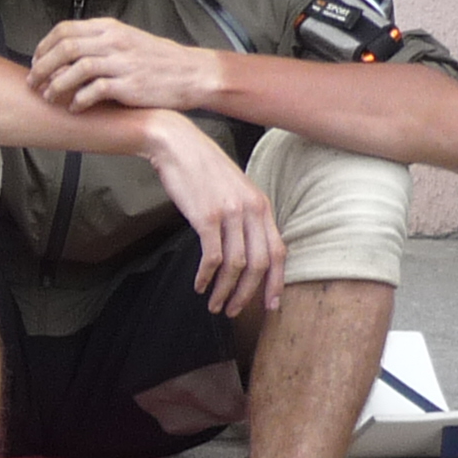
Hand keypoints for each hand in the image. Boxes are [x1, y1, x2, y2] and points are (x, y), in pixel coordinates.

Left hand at [31, 17, 226, 115]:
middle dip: (42, 66)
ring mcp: (122, 63)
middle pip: (65, 47)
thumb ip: (99, 41)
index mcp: (110, 28)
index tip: (36, 61)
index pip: (64, 29)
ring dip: (56, 84)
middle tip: (33, 82)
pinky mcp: (129, 85)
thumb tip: (67, 50)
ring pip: (76, 68)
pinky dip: (79, 100)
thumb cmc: (158, 60)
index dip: (43, 46)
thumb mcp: (127, 39)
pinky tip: (74, 107)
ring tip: (48, 96)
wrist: (191, 73)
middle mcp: (114, 42)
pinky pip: (95, 90)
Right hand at [143, 115, 282, 315]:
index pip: (279, 252)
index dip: (276, 283)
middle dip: (248, 294)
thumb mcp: (235, 190)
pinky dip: (206, 277)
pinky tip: (199, 285)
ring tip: (214, 304)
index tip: (269, 305)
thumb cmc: (203, 169)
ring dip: (225, 291)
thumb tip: (248, 250)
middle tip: (233, 311)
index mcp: (262, 205)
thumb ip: (246, 216)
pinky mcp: (206, 217)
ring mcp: (230, 213)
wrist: (178, 146)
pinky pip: (212, 258)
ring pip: (236, 266)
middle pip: (260, 264)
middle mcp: (252, 210)